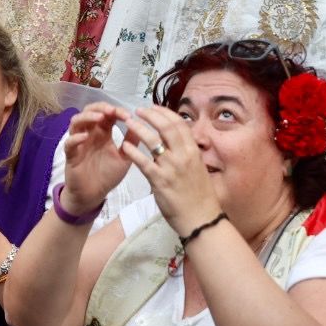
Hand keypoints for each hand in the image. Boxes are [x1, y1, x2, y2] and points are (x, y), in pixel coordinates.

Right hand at [60, 103, 135, 213]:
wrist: (94, 195)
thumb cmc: (107, 175)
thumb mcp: (124, 157)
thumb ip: (131, 142)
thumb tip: (141, 124)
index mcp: (103, 132)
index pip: (107, 113)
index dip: (116, 110)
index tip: (128, 116)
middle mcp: (90, 133)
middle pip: (90, 111)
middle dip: (100, 107)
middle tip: (111, 111)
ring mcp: (79, 142)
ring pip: (76, 122)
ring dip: (87, 117)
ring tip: (99, 118)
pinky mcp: (71, 155)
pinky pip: (69, 143)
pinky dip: (75, 138)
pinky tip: (85, 137)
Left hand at [119, 105, 221, 236]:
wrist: (201, 219)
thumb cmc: (200, 196)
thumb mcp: (198, 168)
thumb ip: (187, 154)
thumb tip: (176, 142)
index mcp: (194, 151)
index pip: (179, 124)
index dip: (165, 113)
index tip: (153, 107)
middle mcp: (183, 155)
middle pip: (165, 127)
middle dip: (150, 115)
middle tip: (137, 111)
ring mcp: (171, 167)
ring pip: (152, 140)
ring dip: (138, 128)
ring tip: (127, 122)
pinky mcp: (159, 181)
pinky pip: (143, 162)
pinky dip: (133, 151)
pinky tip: (125, 145)